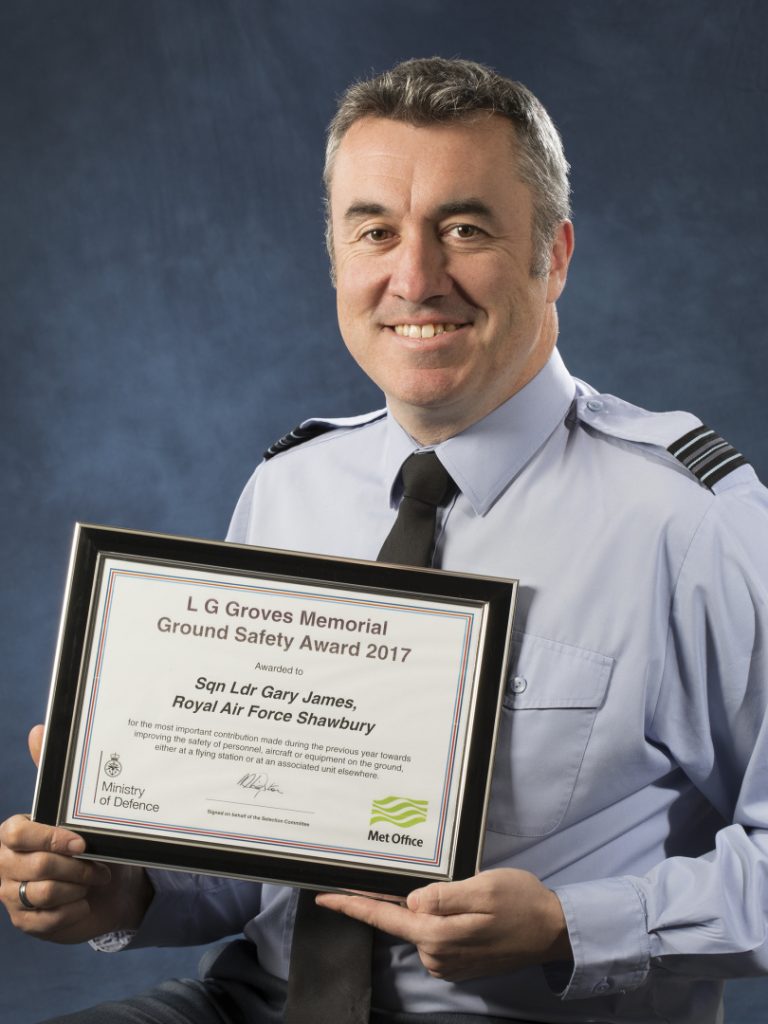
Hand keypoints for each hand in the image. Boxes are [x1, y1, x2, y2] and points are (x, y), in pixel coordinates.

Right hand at [0, 725, 152, 943]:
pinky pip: (49, 919)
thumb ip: (54, 778)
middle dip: (75, 866)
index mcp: (15, 835)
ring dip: (78, 886)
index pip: (15, 833)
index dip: (49, 838)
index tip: (81, 842)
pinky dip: (75, 909)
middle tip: (98, 865)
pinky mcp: (27, 923)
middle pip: (36, 865)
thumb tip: (38, 729)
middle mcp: (7, 865)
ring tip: (95, 879)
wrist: (111, 890)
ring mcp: (13, 896)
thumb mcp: (76, 813)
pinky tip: (85, 901)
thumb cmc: (90, 847)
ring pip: (43, 892)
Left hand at [316, 868, 571, 981]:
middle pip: (398, 922)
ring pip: (416, 927)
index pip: (385, 919)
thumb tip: (410, 903)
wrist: (553, 932)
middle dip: (381, 899)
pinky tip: (436, 902)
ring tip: (415, 881)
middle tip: (362, 873)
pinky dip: (428, 918)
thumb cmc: (521, 903)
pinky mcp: (458, 962)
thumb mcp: (483, 888)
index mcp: (439, 935)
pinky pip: (432, 935)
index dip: (352, 906)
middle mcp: (437, 955)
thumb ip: (444, 897)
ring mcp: (447, 962)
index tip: (324, 898)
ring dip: (411, 908)